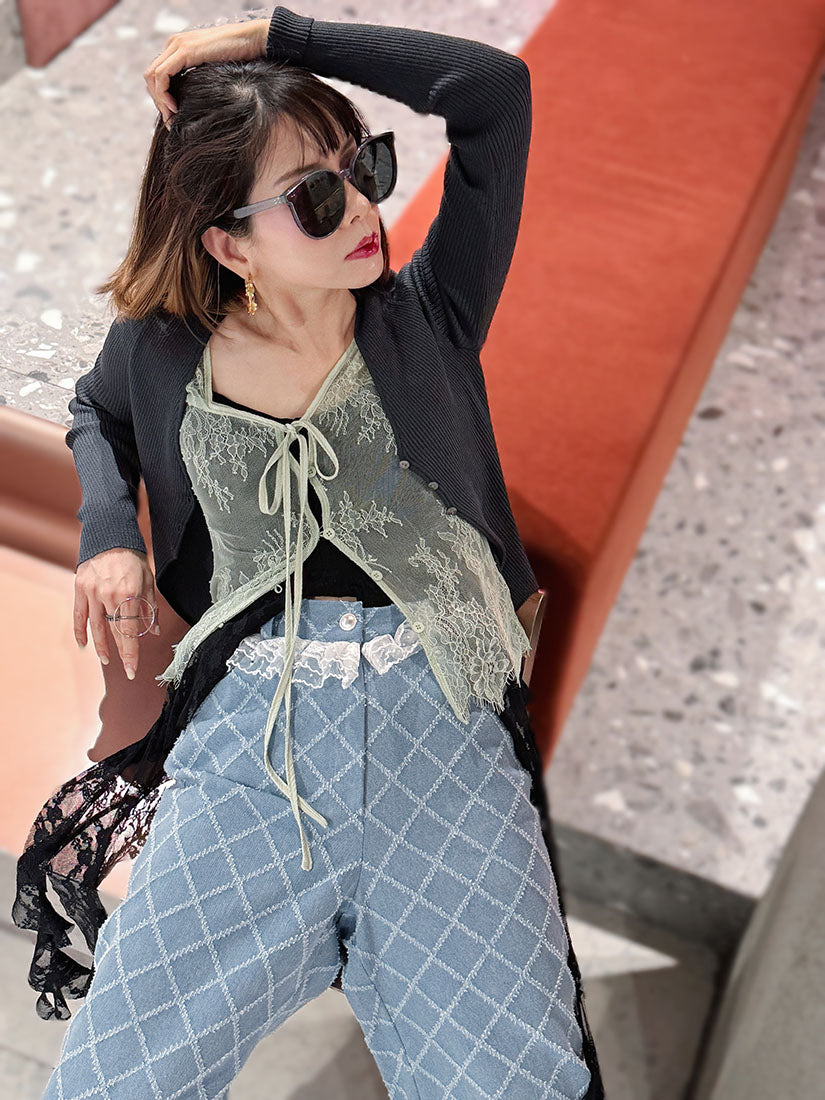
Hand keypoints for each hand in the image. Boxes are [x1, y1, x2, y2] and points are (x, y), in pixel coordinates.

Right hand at [74, 548, 160, 680]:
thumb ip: (151, 608)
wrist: (111, 536)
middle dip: (121, 653)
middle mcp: (109, 595)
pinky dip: (80, 631)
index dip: (131, 652)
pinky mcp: (80, 588)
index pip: (130, 631)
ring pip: (96, 627)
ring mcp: (92, 592)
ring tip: (106, 660)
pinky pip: (79, 615)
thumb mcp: (149, 581)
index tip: (133, 669)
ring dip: (101, 646)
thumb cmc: (133, 559)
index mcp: (129, 593)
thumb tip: (154, 631)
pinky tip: (83, 644)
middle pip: (114, 632)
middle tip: (125, 670)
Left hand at [144, 17, 270, 127]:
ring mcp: (177, 45)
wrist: (252, 40)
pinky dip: (164, 94)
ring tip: (172, 117)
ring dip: (159, 100)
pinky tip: (175, 107)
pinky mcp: (184, 51)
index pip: (158, 74)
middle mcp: (174, 43)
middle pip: (151, 76)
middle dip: (157, 100)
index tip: (172, 116)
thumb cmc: (240, 58)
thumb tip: (193, 101)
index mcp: (179, 47)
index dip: (160, 96)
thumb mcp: (212, 71)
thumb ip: (199, 79)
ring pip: (152, 76)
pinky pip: (162, 75)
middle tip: (170, 120)